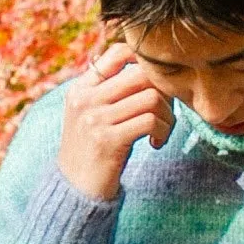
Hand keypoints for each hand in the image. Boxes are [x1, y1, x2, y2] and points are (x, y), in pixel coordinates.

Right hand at [58, 32, 173, 203]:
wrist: (76, 190)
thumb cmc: (94, 150)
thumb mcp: (92, 114)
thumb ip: (110, 91)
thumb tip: (150, 68)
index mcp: (81, 88)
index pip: (118, 52)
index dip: (146, 62)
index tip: (156, 84)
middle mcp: (85, 99)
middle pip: (142, 74)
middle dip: (165, 92)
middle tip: (166, 111)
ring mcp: (95, 119)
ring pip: (152, 98)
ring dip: (168, 116)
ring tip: (162, 131)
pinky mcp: (108, 140)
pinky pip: (151, 122)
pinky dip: (163, 132)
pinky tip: (156, 143)